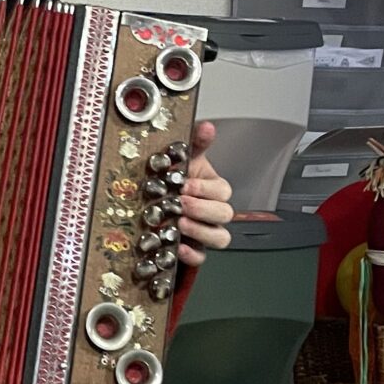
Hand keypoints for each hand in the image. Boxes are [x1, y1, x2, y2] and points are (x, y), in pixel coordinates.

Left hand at [178, 121, 232, 266]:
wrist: (158, 202)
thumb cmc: (176, 179)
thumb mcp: (184, 158)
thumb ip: (196, 143)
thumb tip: (208, 126)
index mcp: (213, 188)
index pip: (222, 190)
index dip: (205, 189)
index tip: (184, 184)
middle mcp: (213, 211)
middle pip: (225, 214)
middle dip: (202, 209)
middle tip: (180, 204)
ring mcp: (206, 232)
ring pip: (220, 238)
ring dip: (201, 231)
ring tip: (180, 224)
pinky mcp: (195, 249)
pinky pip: (202, 258)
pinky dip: (192, 254)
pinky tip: (179, 247)